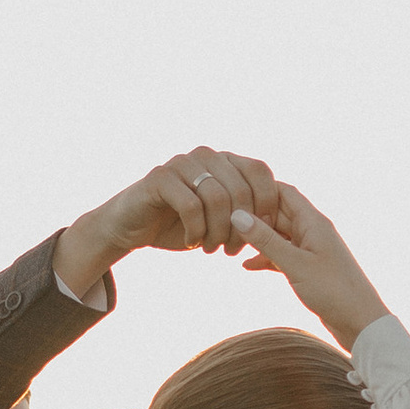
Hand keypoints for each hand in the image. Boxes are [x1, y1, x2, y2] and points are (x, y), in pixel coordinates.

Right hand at [53, 148, 286, 298]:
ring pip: (218, 198)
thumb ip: (247, 214)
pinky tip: (192, 243)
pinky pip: (191, 206)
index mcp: (226, 161)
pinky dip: (196, 231)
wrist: (131, 227)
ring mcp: (183, 163)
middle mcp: (207, 156)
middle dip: (242, 228)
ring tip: (212, 249)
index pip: (261, 172)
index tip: (263, 235)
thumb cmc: (182, 225)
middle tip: (232, 252)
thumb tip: (278, 222)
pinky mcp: (160, 178)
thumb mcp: (221, 220)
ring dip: (218, 232)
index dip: (267, 205)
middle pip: (242, 189)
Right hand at [233, 181, 387, 348]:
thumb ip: (266, 240)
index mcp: (313, 221)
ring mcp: (311, 249)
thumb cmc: (333, 291)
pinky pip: (283, 254)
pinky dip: (266, 257)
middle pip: (278, 212)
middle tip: (224, 222)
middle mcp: (312, 230)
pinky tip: (247, 265)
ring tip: (230, 244)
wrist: (360, 322)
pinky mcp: (309, 268)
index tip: (234, 194)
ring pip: (278, 235)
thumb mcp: (295, 264)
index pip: (284, 192)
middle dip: (253, 216)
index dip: (259, 190)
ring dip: (258, 239)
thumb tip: (238, 215)